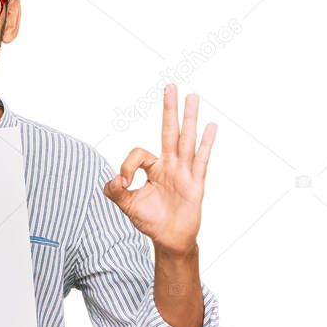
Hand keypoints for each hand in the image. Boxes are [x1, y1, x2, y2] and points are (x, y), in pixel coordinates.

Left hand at [103, 84, 217, 255]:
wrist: (170, 239)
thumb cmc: (151, 220)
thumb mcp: (127, 205)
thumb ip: (115, 191)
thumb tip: (114, 180)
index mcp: (154, 168)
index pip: (140, 154)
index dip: (128, 166)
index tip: (124, 183)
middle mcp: (170, 165)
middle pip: (169, 131)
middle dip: (169, 109)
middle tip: (171, 86)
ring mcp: (184, 172)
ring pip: (186, 140)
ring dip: (189, 118)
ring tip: (192, 96)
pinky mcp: (195, 183)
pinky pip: (201, 160)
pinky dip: (206, 143)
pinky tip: (211, 126)